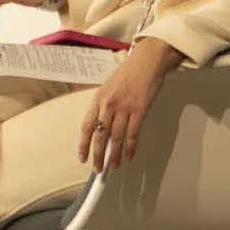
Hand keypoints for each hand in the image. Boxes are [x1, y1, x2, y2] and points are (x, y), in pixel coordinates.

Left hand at [79, 39, 182, 172]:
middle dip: (97, 155)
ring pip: (116, 138)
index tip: (82, 157)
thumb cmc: (129, 72)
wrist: (147, 61)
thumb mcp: (108, 87)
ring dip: (115, 155)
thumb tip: (101, 126)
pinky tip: (129, 155)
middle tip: (97, 168)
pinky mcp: (139, 110)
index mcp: (98, 99)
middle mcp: (109, 104)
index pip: (87, 126)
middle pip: (100, 135)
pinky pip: (133, 134)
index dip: (83, 144)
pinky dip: (131, 147)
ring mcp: (124, 108)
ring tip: (113, 166)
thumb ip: (103, 106)